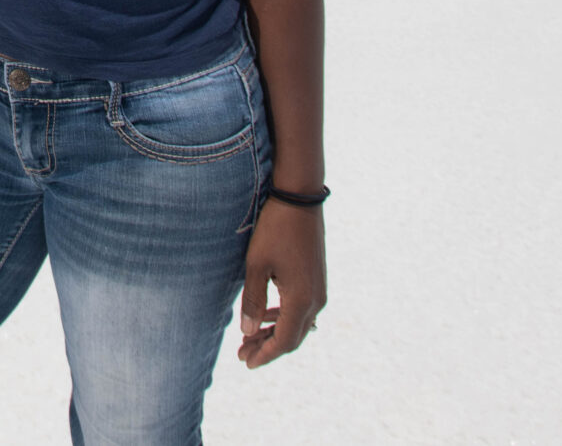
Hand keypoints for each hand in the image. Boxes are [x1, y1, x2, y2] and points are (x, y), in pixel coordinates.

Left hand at [236, 199, 325, 367]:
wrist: (300, 200)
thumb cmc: (275, 230)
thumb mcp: (256, 265)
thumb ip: (253, 301)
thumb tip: (248, 333)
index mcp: (301, 300)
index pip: (284, 341)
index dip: (265, 355)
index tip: (246, 362)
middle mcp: (316, 300)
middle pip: (293, 337)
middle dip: (267, 347)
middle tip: (242, 354)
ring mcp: (319, 290)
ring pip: (297, 324)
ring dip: (274, 333)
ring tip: (249, 338)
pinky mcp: (317, 280)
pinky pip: (301, 310)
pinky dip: (283, 318)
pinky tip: (267, 316)